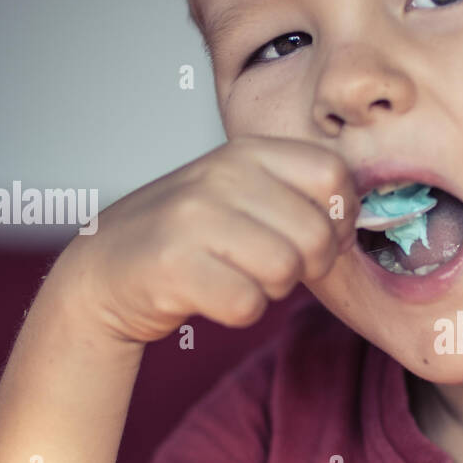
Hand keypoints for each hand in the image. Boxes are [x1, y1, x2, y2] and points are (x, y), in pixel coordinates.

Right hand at [47, 136, 358, 344]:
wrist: (104, 271)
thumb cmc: (190, 238)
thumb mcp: (239, 193)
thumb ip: (295, 194)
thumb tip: (357, 219)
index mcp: (247, 152)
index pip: (333, 175)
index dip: (341, 218)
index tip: (319, 236)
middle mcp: (221, 175)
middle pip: (316, 234)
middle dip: (306, 266)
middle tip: (273, 268)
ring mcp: (193, 217)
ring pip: (285, 271)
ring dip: (271, 290)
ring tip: (238, 276)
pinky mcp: (174, 265)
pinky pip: (248, 304)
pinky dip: (240, 311)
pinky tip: (214, 295)